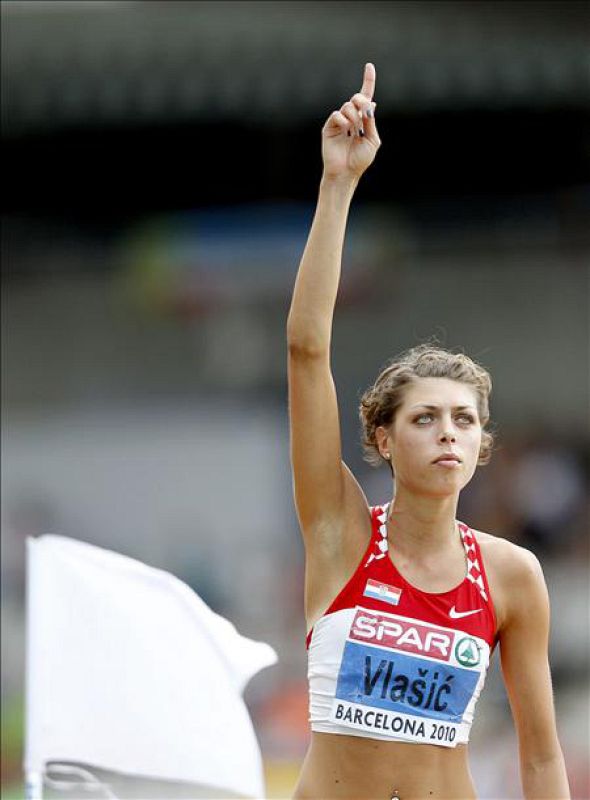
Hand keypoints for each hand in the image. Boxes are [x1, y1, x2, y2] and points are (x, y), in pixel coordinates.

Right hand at [321, 63, 380, 180]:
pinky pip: (337, 115)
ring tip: (354, 131)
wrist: (346, 173)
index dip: (368, 81)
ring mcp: (339, 122)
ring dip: (354, 117)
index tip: (369, 66)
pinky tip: (346, 131)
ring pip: (347, 106)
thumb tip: (371, 104)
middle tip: (364, 116)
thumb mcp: (373, 140)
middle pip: (357, 98)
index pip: (365, 97)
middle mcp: (351, 118)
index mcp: (363, 120)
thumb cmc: (360, 160)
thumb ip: (371, 122)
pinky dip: (343, 121)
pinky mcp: (329, 127)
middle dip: (362, 102)